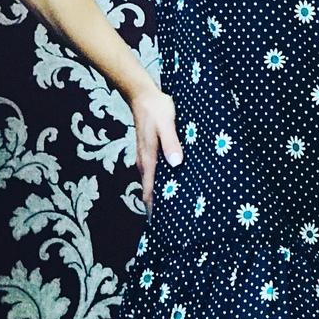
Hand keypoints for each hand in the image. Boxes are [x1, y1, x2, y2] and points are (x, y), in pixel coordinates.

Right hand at [130, 86, 182, 218]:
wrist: (142, 94)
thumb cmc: (157, 108)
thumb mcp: (167, 123)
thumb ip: (171, 143)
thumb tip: (176, 164)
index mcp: (148, 158)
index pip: (150, 190)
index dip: (155, 208)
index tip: (162, 224)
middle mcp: (144, 161)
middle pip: (149, 190)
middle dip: (158, 206)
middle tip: (172, 222)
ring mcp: (145, 157)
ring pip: (151, 182)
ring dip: (159, 194)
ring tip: (173, 208)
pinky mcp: (148, 151)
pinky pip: (153, 173)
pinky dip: (160, 183)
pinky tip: (171, 184)